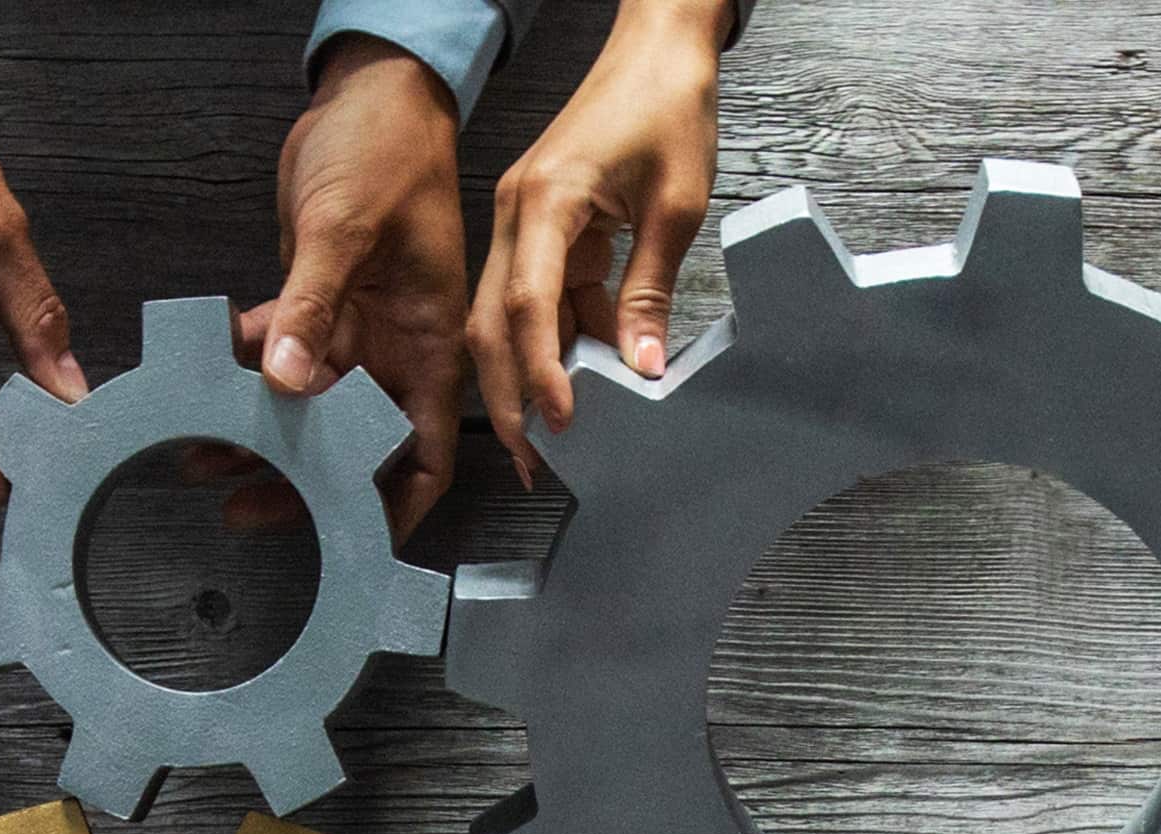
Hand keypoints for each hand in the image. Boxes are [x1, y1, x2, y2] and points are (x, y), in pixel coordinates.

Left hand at [226, 36, 465, 538]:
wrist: (368, 89)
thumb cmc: (390, 147)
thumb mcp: (348, 227)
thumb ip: (311, 307)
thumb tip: (285, 381)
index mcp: (429, 344)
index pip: (425, 453)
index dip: (395, 507)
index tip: (353, 542)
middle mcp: (392, 351)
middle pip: (352, 447)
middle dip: (302, 484)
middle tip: (244, 507)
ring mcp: (352, 332)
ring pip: (303, 410)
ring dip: (256, 436)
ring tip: (201, 460)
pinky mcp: (314, 306)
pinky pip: (274, 356)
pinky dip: (239, 375)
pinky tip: (198, 390)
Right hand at [468, 0, 732, 485]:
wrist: (658, 44)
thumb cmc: (667, 102)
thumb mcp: (675, 204)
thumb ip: (651, 292)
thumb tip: (642, 367)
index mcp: (545, 202)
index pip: (529, 306)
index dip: (540, 372)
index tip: (560, 420)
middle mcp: (515, 215)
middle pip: (492, 325)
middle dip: (508, 395)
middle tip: (532, 454)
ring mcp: (520, 223)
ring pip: (506, 319)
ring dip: (530, 374)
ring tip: (556, 430)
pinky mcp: (537, 229)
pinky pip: (537, 299)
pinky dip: (557, 339)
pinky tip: (583, 373)